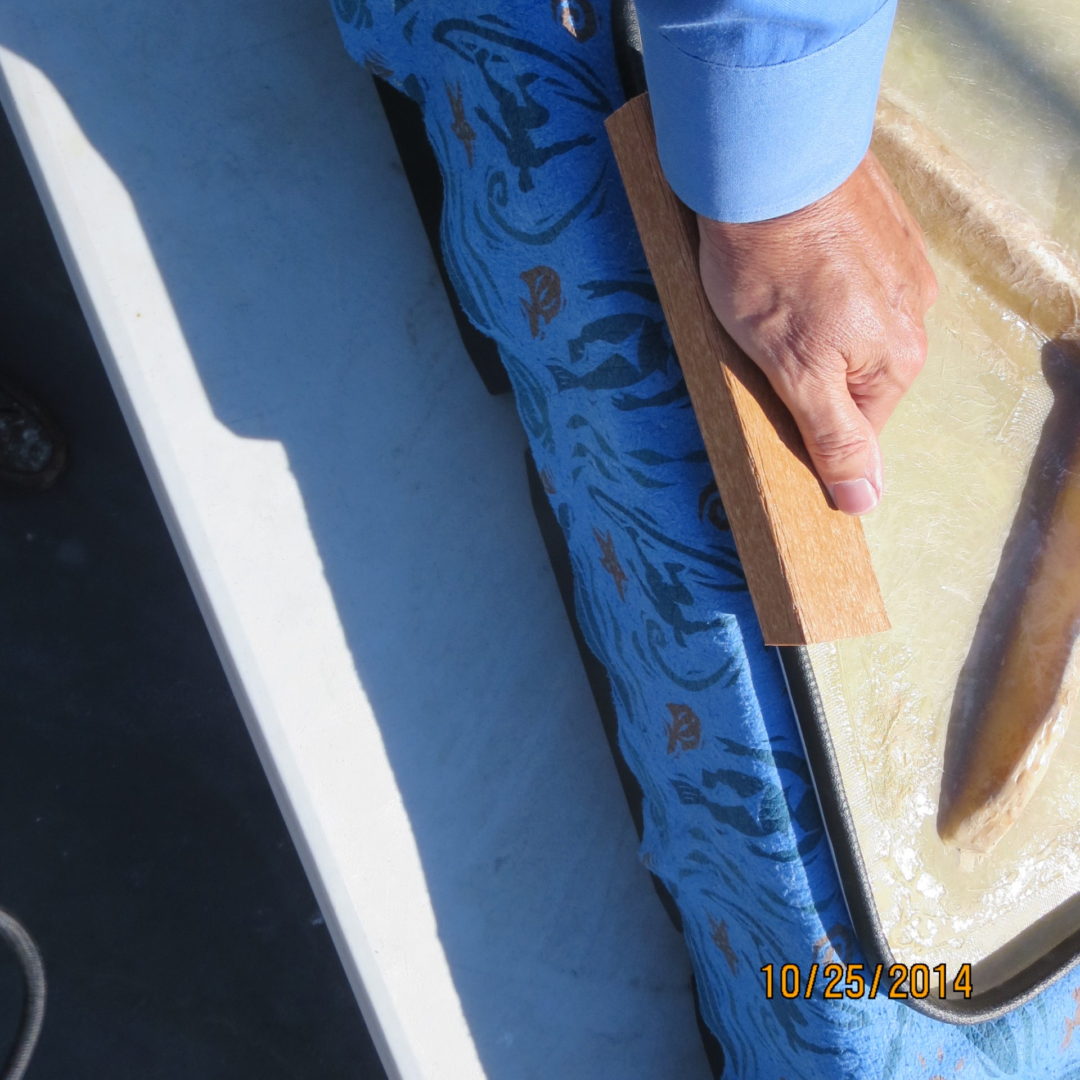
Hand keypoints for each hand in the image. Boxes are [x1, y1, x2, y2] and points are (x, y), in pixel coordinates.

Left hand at [697, 149, 937, 514]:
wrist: (768, 160)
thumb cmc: (772, 273)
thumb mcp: (796, 372)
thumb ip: (834, 436)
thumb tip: (865, 501)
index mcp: (899, 358)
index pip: (858, 427)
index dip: (808, 421)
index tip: (772, 397)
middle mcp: (915, 311)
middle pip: (855, 374)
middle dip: (809, 368)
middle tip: (764, 338)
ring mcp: (900, 262)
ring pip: (851, 324)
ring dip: (812, 322)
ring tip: (769, 297)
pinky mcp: (879, 224)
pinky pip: (849, 277)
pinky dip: (818, 280)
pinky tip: (785, 265)